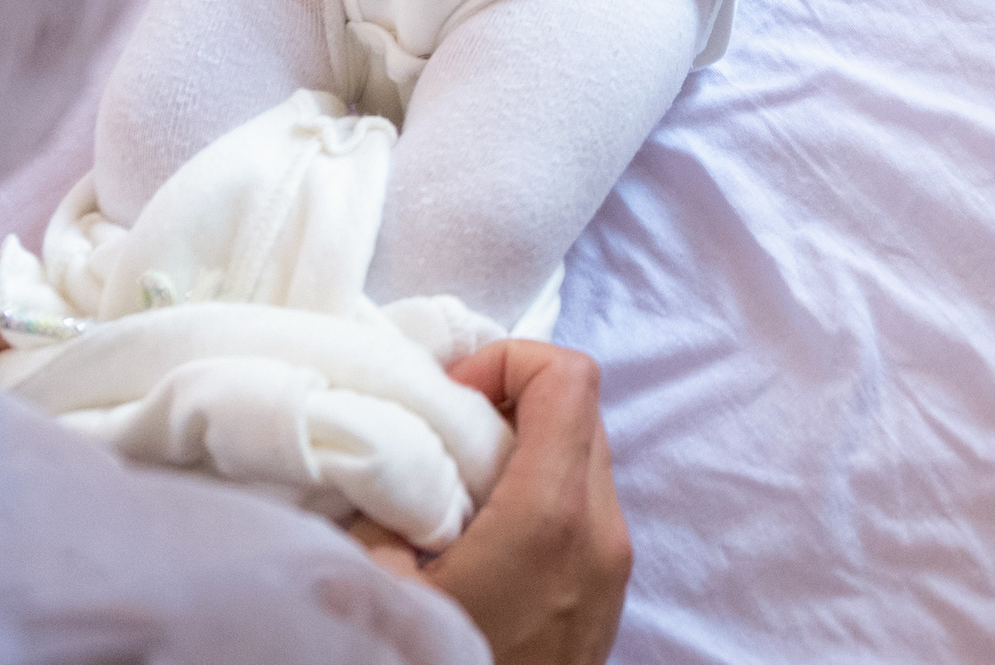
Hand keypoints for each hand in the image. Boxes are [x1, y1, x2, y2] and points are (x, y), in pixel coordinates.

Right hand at [356, 341, 630, 664]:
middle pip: (580, 410)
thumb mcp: (381, 589)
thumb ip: (382, 508)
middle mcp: (602, 532)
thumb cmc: (441, 664)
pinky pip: (587, 509)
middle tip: (441, 433)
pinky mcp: (609, 596)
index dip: (506, 360)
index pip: (568, 377)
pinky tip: (482, 534)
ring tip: (454, 489)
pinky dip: (541, 494)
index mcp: (552, 517)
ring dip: (525, 450)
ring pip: (586, 458)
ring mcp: (615, 566)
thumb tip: (379, 459)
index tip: (448, 396)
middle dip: (509, 402)